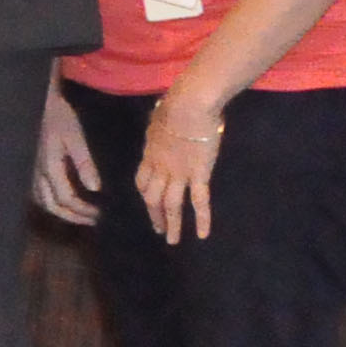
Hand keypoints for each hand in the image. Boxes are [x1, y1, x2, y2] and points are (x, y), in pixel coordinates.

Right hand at [31, 85, 100, 225]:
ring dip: (61, 211)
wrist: (42, 101)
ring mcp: (33, 170)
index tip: (101, 213)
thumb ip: (84, 163)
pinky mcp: (34, 165)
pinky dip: (51, 201)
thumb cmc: (61, 117)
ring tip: (79, 213)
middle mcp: (39, 173)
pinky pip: (38, 192)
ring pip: (43, 201)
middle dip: (73, 216)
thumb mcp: (76, 138)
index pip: (66, 199)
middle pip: (52, 205)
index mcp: (50, 168)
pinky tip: (63, 199)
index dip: (84, 210)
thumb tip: (95, 189)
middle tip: (93, 218)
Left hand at [135, 93, 222, 244]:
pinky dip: (202, 219)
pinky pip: (199, 201)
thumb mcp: (159, 119)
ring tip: (173, 241)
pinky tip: (203, 235)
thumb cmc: (175, 105)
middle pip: (152, 198)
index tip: (148, 203)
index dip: (144, 194)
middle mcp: (160, 169)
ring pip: (171, 205)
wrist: (188, 106)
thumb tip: (162, 122)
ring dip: (172, 224)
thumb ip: (160, 127)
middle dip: (154, 216)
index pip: (142, 181)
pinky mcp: (199, 175)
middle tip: (159, 230)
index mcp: (150, 155)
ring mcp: (179, 174)